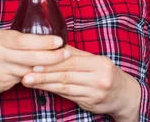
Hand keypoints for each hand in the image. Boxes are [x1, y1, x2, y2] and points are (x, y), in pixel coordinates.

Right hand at [0, 30, 67, 98]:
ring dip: (46, 67)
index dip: (43, 41)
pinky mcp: (1, 81)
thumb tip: (46, 35)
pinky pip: (24, 78)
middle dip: (50, 55)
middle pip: (29, 55)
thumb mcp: (1, 40)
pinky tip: (47, 73)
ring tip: (61, 63)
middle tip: (66, 53)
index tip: (59, 41)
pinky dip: (36, 76)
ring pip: (28, 69)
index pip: (24, 39)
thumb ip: (19, 38)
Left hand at [21, 46, 140, 120]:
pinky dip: (54, 91)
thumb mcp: (97, 61)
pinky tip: (42, 88)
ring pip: (65, 87)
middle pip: (66, 75)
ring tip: (29, 80)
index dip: (53, 61)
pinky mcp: (89, 104)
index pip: (72, 61)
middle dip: (44, 73)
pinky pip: (68, 96)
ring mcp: (94, 93)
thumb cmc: (107, 74)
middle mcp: (98, 79)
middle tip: (26, 72)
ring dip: (45, 84)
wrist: (124, 96)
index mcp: (100, 64)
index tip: (34, 60)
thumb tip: (55, 45)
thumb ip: (77, 55)